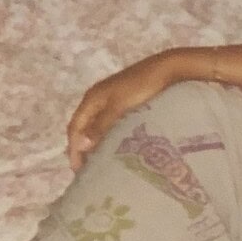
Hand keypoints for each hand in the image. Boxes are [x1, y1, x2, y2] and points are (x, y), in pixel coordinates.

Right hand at [65, 53, 173, 170]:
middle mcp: (97, 98)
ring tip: (99, 163)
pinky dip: (106, 136)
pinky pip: (108, 123)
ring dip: (93, 143)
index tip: (79, 171)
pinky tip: (114, 147)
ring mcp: (110, 99)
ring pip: (95, 125)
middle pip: (82, 127)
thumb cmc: (142, 86)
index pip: (74, 128)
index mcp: (91, 99)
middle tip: (86, 171)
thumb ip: (100, 125)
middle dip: (81, 148)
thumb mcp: (120, 106)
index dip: (74, 149)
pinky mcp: (123, 102)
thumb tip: (81, 145)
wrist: (167, 68)